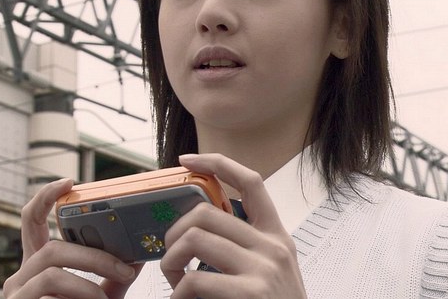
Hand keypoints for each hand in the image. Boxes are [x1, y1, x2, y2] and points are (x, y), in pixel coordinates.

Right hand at [3, 178, 141, 298]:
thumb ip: (111, 277)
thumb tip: (140, 252)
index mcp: (36, 268)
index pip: (30, 221)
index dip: (44, 197)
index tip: (69, 182)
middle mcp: (20, 277)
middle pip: (50, 244)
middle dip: (92, 252)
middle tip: (127, 266)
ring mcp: (15, 293)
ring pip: (51, 262)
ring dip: (90, 273)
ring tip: (113, 292)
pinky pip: (51, 287)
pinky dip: (81, 293)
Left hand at [159, 153, 305, 298]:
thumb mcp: (268, 273)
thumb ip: (242, 248)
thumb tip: (195, 229)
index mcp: (277, 237)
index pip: (251, 182)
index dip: (217, 163)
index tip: (187, 161)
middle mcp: (273, 247)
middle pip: (206, 212)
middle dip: (174, 234)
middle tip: (171, 261)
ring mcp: (263, 270)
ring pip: (193, 238)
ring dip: (170, 262)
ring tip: (175, 283)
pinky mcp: (251, 293)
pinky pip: (193, 279)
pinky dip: (176, 294)